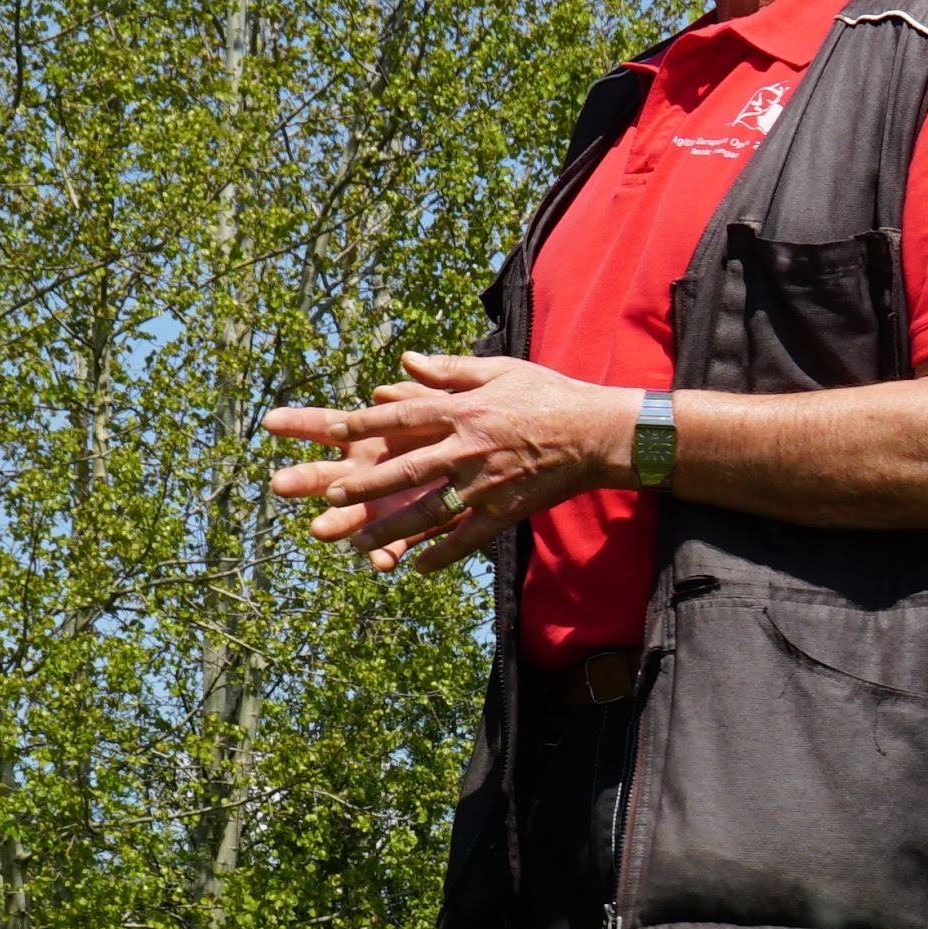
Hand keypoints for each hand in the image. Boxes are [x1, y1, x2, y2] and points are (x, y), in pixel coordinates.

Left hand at [261, 354, 629, 575]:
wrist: (596, 432)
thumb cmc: (547, 395)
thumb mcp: (499, 370)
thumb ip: (449, 370)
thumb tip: (405, 361)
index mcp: (463, 411)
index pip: (403, 416)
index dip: (365, 422)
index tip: (334, 428)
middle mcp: (468, 448)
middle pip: (406, 468)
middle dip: (366, 484)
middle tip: (331, 496)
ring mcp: (486, 483)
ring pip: (430, 510)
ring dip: (391, 529)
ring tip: (357, 542)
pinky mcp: (505, 510)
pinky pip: (467, 537)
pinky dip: (441, 554)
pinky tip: (415, 567)